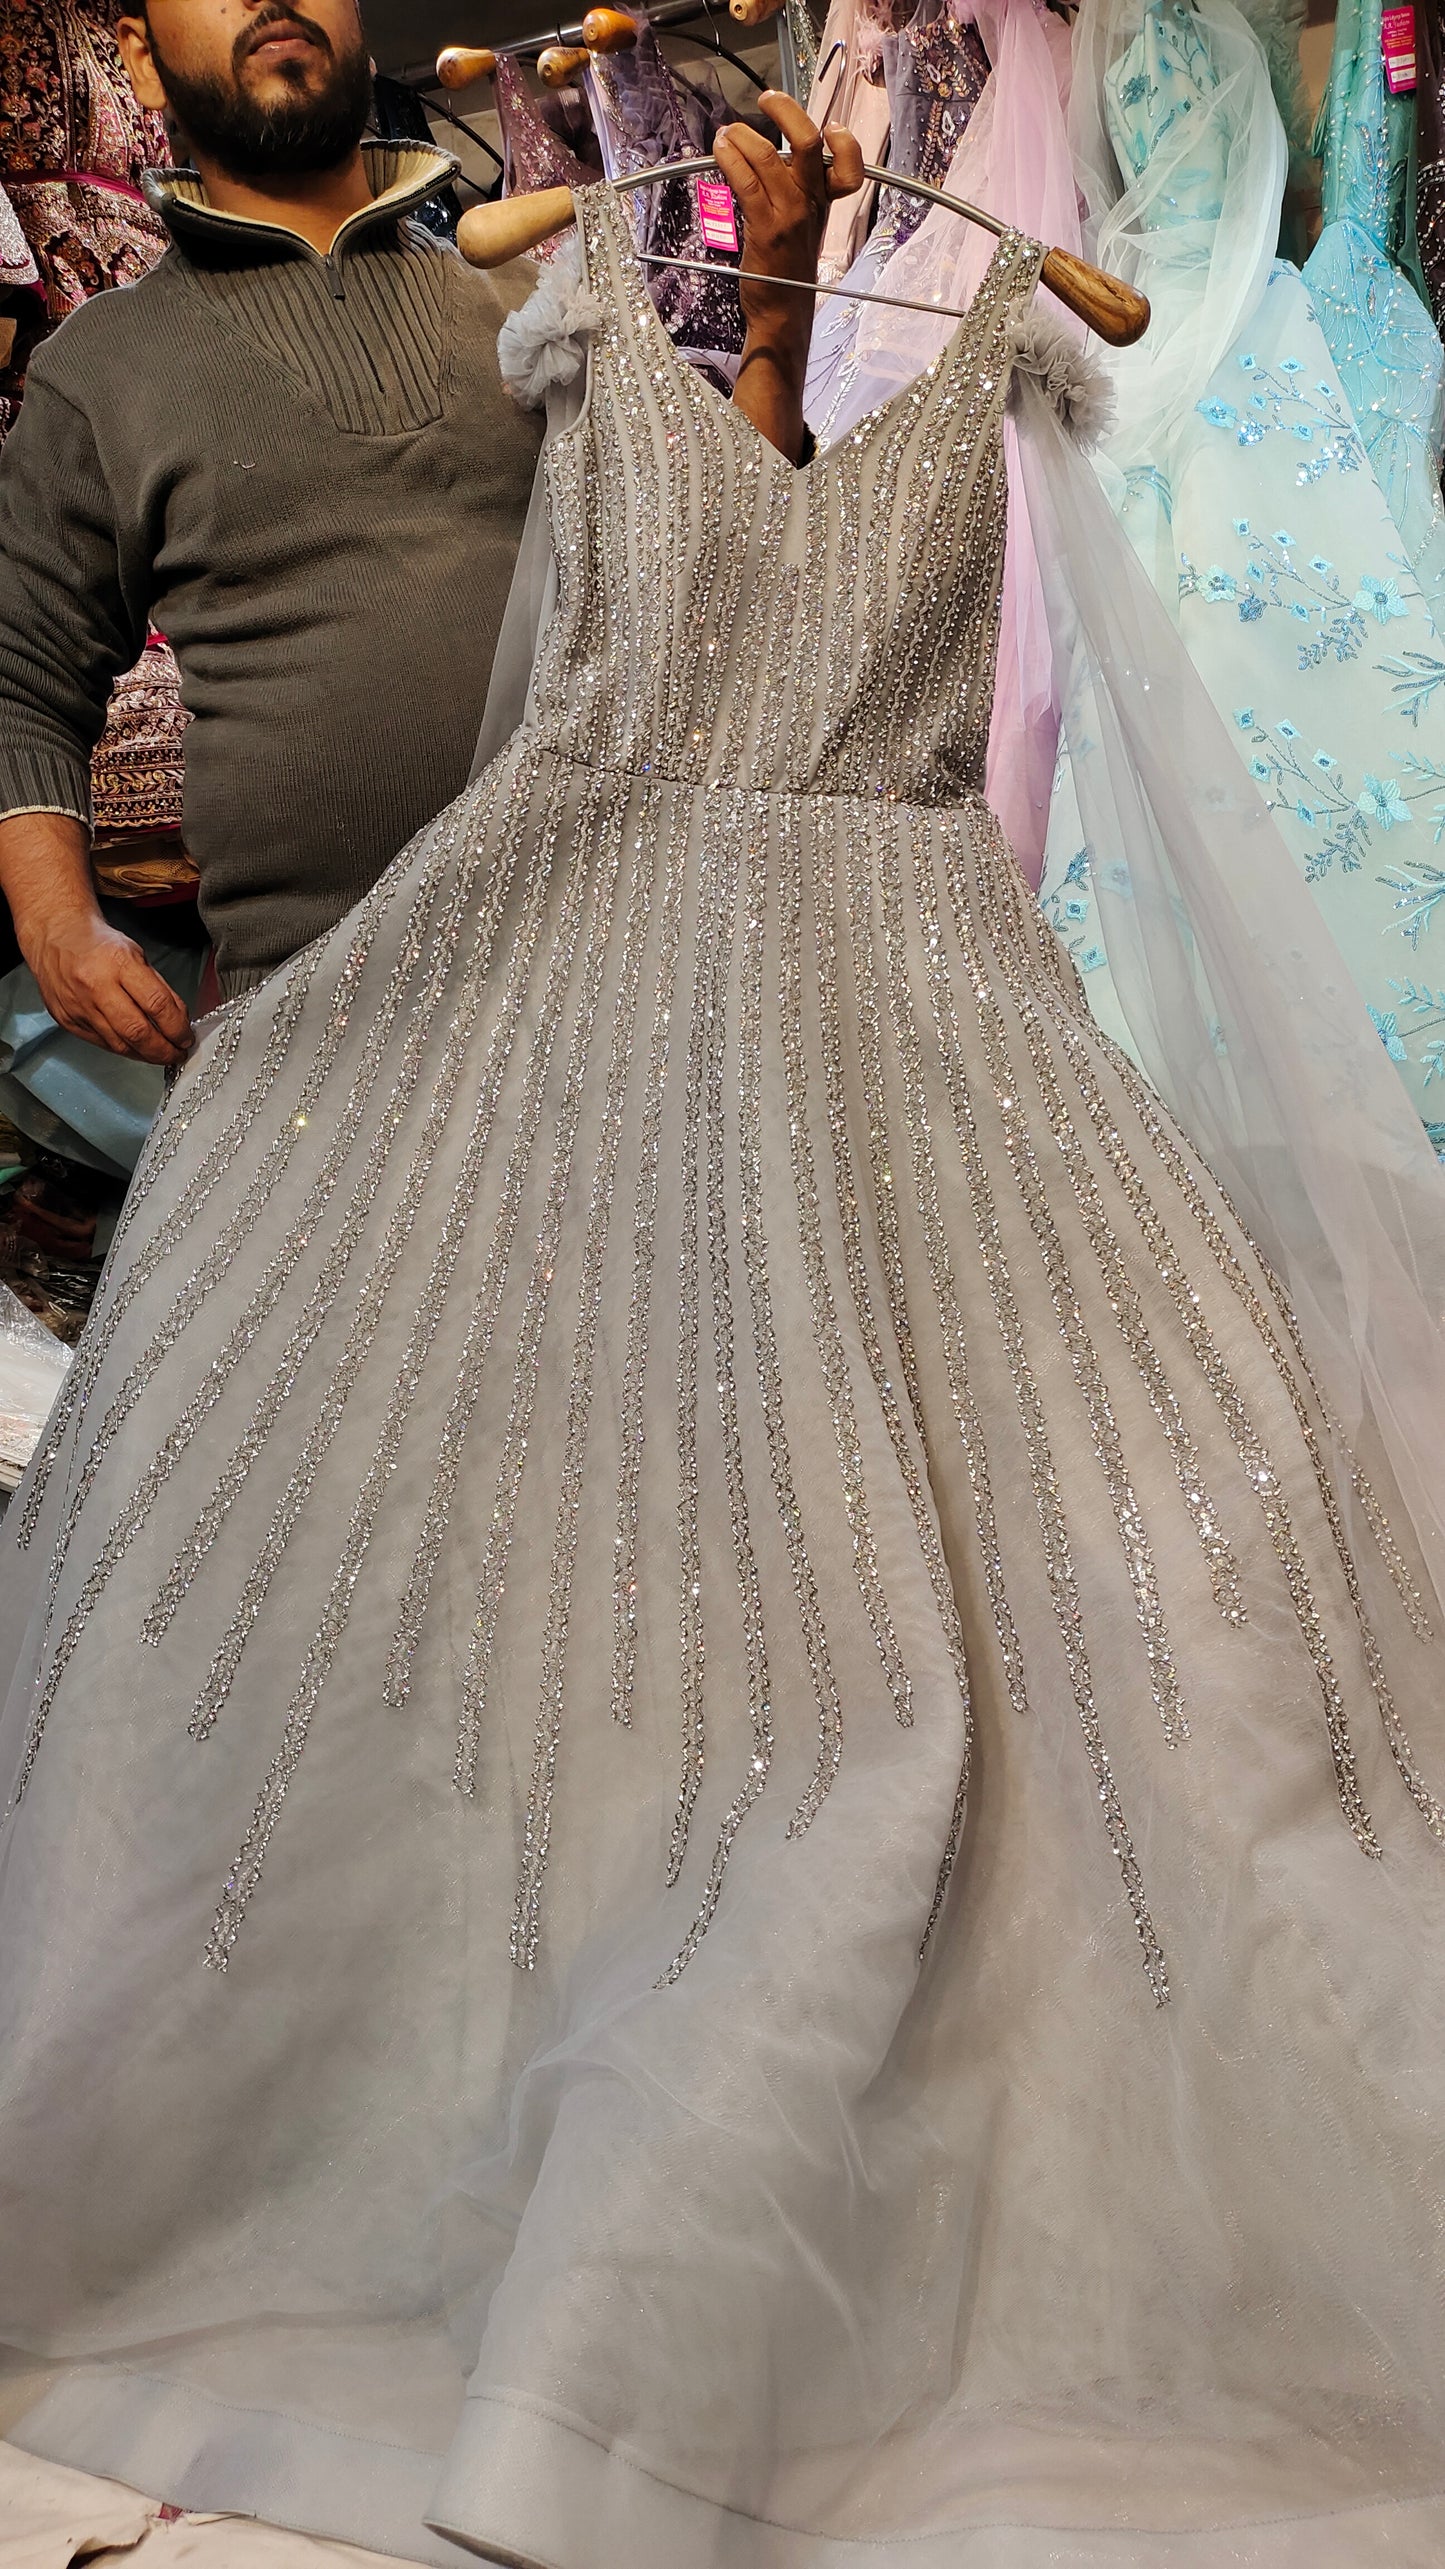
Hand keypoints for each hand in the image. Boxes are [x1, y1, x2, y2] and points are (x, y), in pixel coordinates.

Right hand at [25, 909, 192, 1066]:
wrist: (54, 936)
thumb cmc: (98, 943)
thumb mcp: (136, 953)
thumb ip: (157, 987)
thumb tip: (178, 1020)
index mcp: (118, 963)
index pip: (157, 1004)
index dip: (177, 1027)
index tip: (186, 1037)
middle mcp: (95, 986)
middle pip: (137, 1032)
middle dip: (164, 1050)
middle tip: (177, 1054)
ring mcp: (78, 1006)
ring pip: (119, 1045)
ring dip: (145, 1055)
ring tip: (160, 1054)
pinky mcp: (67, 1020)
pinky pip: (101, 1043)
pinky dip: (123, 1049)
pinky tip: (136, 1048)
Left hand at [713, 93, 864, 347]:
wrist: (782, 312)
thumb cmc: (788, 269)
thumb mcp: (804, 226)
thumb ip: (796, 191)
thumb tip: (769, 155)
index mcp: (825, 202)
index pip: (850, 167)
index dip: (844, 141)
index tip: (828, 126)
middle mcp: (812, 203)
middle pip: (808, 142)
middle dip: (786, 110)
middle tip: (767, 99)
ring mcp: (789, 214)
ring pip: (768, 156)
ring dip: (741, 136)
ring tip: (726, 133)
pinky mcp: (765, 227)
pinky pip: (746, 181)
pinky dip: (730, 158)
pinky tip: (720, 151)